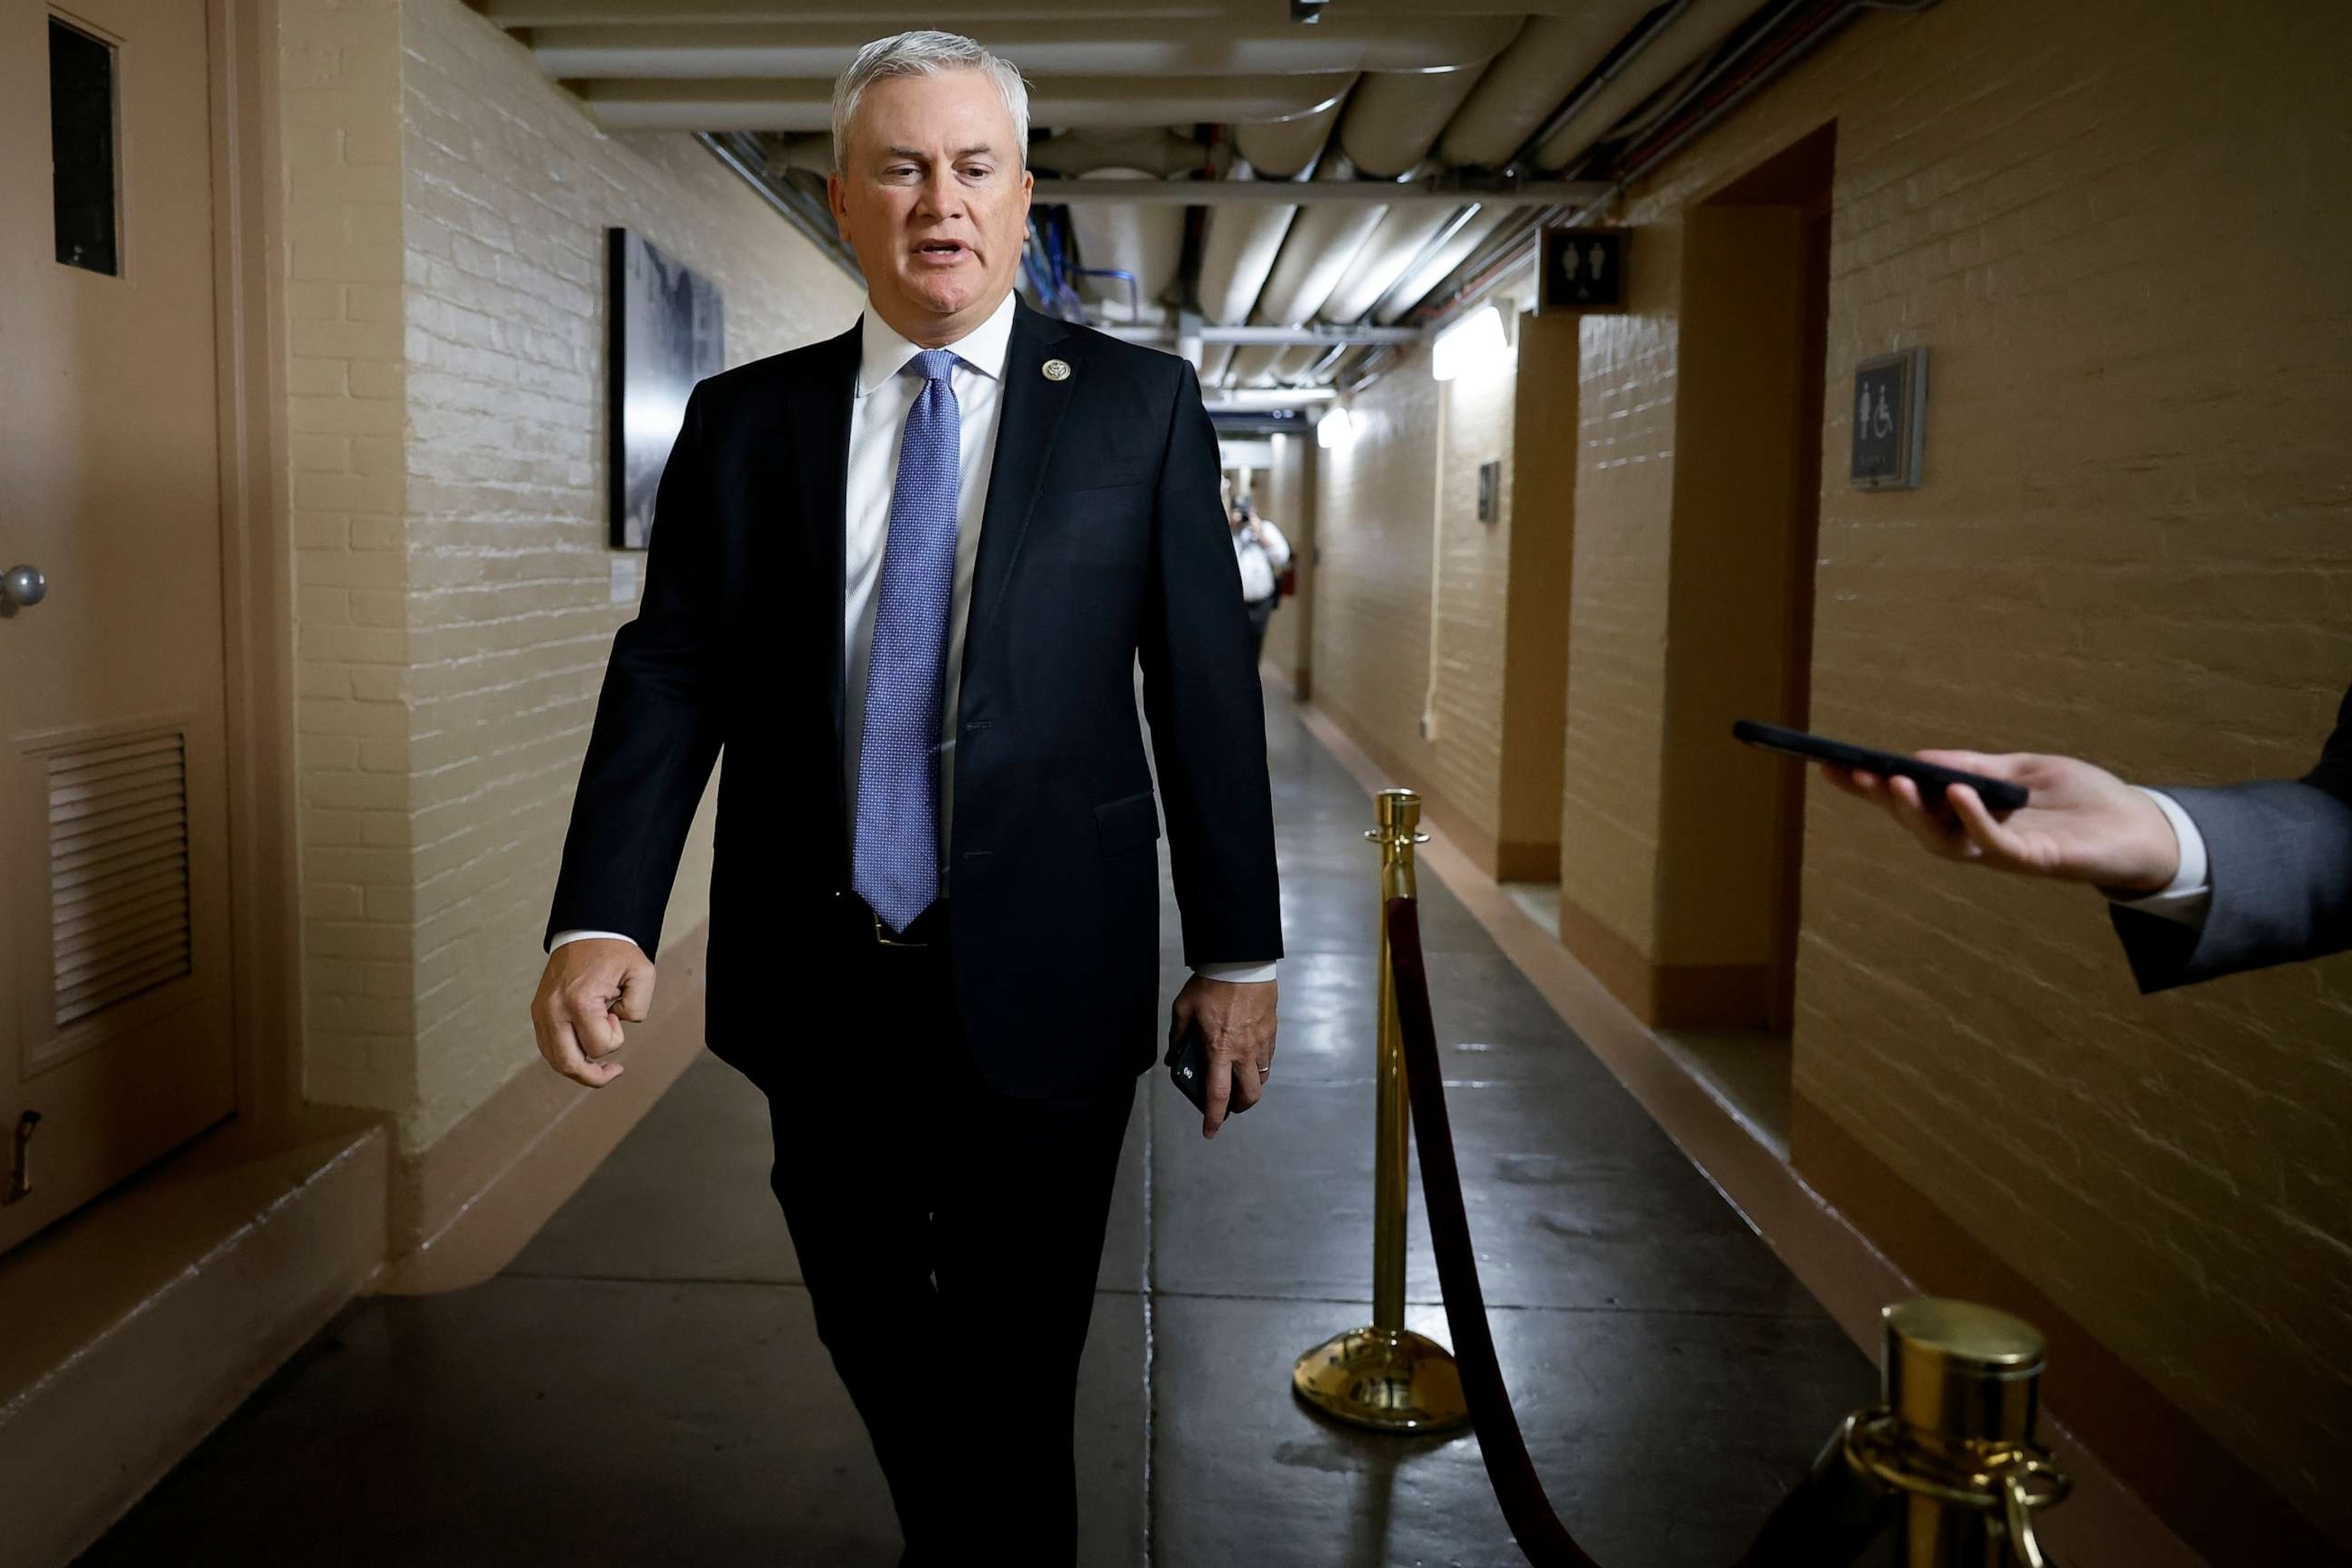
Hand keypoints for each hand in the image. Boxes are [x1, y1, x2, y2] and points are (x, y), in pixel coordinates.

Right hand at [529, 938, 655, 1087]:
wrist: (587, 931)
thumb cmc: (614, 952)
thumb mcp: (642, 974)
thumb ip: (638, 1008)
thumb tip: (616, 1025)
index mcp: (579, 1001)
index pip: (599, 1047)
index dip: (615, 1039)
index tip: (616, 1016)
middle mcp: (554, 1010)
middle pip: (568, 1064)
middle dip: (593, 1076)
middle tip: (612, 1072)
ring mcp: (541, 1012)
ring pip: (555, 1060)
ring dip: (579, 1066)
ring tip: (598, 1061)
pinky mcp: (538, 1011)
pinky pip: (548, 1046)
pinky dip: (565, 1054)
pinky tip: (582, 1049)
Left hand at [1170, 974, 1277, 1138]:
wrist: (1240, 962)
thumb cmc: (1210, 985)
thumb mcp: (1183, 1010)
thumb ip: (1177, 1037)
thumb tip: (1173, 1057)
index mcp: (1219, 1050)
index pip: (1217, 1095)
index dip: (1213, 1118)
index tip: (1209, 1131)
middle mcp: (1243, 1052)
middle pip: (1249, 1095)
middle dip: (1239, 1107)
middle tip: (1229, 1106)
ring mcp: (1261, 1043)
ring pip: (1261, 1078)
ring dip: (1250, 1086)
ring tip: (1238, 1081)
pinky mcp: (1271, 1032)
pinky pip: (1268, 1059)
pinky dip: (1258, 1066)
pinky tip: (1248, 1058)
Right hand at [1820, 750, 2180, 892]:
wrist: (2144, 828)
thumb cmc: (2085, 799)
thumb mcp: (2022, 770)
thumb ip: (1974, 766)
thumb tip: (1919, 757)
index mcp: (1970, 815)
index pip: (1910, 801)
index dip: (1868, 788)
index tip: (1828, 765)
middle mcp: (1977, 839)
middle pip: (1915, 824)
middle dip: (1879, 799)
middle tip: (1849, 773)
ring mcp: (2004, 853)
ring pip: (1942, 841)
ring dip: (1914, 813)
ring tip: (1893, 782)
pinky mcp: (2036, 860)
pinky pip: (1993, 844)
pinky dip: (1971, 819)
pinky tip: (1955, 792)